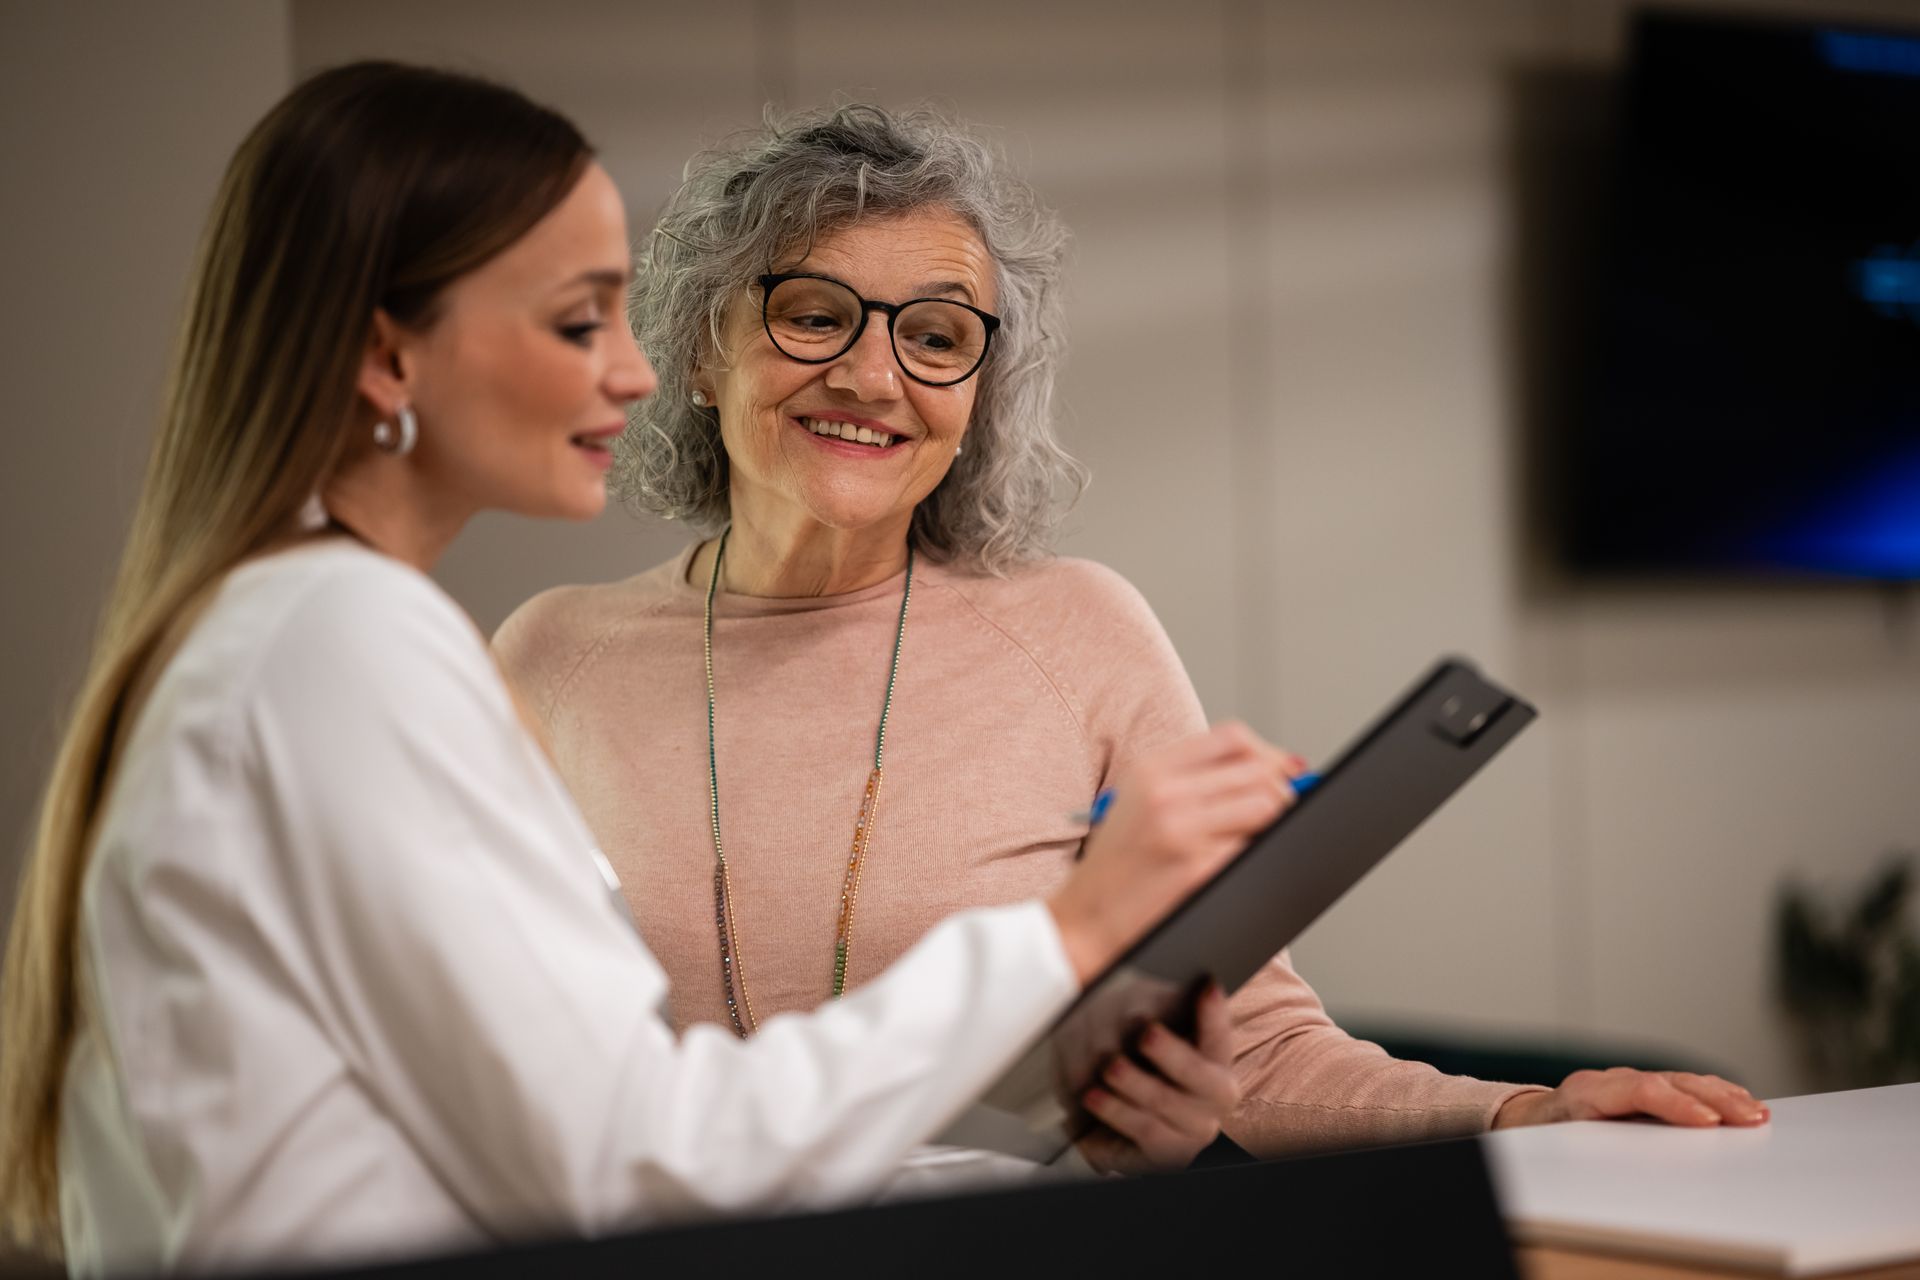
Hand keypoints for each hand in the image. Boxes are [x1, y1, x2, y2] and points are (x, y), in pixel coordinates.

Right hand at [1047, 724, 1296, 983]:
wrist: (1080, 922)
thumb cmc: (1115, 868)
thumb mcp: (1136, 803)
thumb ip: (1191, 780)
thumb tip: (1271, 770)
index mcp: (1150, 769)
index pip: (1233, 738)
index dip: (1268, 753)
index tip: (1281, 772)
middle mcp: (1165, 791)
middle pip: (1258, 769)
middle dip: (1282, 790)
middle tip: (1280, 813)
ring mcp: (1182, 829)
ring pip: (1267, 804)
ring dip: (1277, 823)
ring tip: (1261, 840)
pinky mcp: (1197, 869)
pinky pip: (1255, 848)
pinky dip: (1260, 857)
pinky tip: (1243, 869)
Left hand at [1077, 983, 1241, 1173]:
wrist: (1108, 1102)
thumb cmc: (1130, 1053)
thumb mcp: (1141, 1022)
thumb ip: (1149, 1012)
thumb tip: (1140, 1011)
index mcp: (1217, 1061)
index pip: (1219, 1035)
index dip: (1214, 1013)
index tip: (1207, 985)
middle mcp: (1213, 1100)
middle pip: (1201, 1077)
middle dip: (1173, 1054)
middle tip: (1147, 1033)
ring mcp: (1193, 1131)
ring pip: (1165, 1107)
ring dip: (1136, 1085)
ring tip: (1109, 1067)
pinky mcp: (1165, 1155)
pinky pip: (1142, 1134)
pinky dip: (1116, 1113)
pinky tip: (1094, 1096)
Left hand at [1493, 1068, 1769, 1129]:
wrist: (1530, 1120)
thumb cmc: (1547, 1138)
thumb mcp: (1563, 1144)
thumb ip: (1593, 1147)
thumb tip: (1634, 1162)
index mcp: (1587, 1091)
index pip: (1639, 1088)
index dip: (1675, 1103)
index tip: (1708, 1121)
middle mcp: (1612, 1080)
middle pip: (1670, 1080)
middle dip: (1714, 1098)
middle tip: (1750, 1117)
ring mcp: (1630, 1080)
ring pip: (1682, 1080)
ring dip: (1723, 1094)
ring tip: (1756, 1112)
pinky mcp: (1644, 1088)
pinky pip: (1684, 1084)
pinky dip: (1715, 1092)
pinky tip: (1740, 1102)